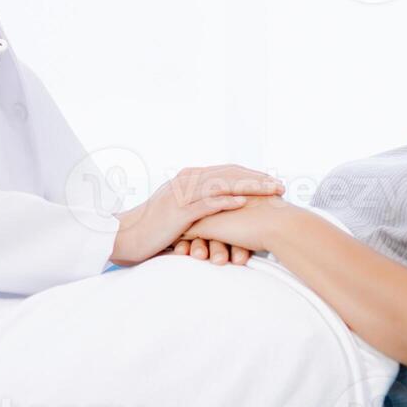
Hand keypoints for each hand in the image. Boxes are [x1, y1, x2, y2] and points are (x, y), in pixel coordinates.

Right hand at [109, 165, 283, 266]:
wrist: (127, 235)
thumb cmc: (155, 227)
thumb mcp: (179, 209)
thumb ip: (199, 203)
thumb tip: (222, 205)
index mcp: (189, 178)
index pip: (226, 171)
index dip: (251, 174)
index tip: (272, 181)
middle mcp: (187, 181)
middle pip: (229, 174)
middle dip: (257, 178)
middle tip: (280, 186)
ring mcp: (182, 195)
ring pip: (221, 185)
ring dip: (249, 186)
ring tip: (270, 190)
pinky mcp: (178, 211)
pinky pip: (206, 203)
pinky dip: (225, 201)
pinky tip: (243, 201)